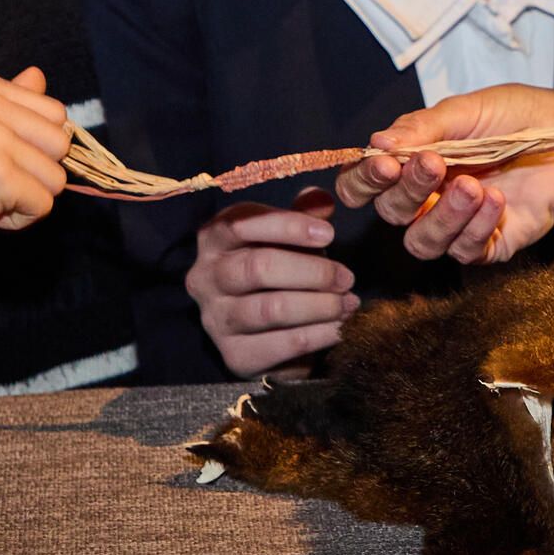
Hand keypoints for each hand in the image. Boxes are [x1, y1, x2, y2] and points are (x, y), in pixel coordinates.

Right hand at [187, 187, 354, 374]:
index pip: (242, 223)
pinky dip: (319, 334)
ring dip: (318, 305)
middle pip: (258, 268)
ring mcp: (216, 319)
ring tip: (348, 303)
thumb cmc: (278, 272)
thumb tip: (322, 199)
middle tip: (346, 277)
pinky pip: (283, 344)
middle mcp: (205, 278)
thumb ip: (303, 214)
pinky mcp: (235, 355)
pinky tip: (340, 327)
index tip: (329, 234)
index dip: (288, 226)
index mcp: (214, 240)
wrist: (269, 334)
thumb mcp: (288, 237)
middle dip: (312, 271)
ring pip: (270, 308)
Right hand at [335, 85, 553, 264]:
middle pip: (392, 213)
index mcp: (412, 164)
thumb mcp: (470, 111)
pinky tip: (497, 199)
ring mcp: (458, 225)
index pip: (364, 185)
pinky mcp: (491, 245)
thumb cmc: (519, 117)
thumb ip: (424, 127)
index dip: (363, 181)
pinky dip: (478, 229)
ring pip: (423, 243)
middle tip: (434, 163)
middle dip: (408, 190)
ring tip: (473, 185)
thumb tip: (377, 143)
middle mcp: (427, 200)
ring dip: (442, 217)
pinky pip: (468, 252)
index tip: (383, 162)